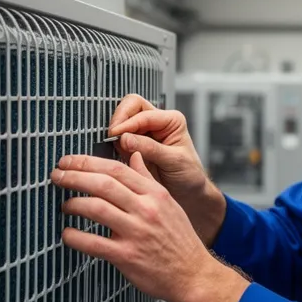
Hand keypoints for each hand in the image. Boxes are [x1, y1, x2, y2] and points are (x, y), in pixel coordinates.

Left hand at [52, 152, 248, 301]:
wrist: (193, 274)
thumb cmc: (180, 239)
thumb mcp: (169, 203)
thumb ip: (148, 179)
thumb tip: (134, 156)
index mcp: (155, 194)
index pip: (117, 168)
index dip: (87, 162)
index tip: (69, 161)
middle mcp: (146, 210)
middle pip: (103, 183)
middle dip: (74, 176)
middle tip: (57, 176)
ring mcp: (136, 233)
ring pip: (96, 208)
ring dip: (73, 204)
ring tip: (65, 205)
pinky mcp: (127, 257)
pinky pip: (93, 243)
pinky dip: (75, 237)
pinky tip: (67, 234)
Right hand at [108, 94, 225, 243]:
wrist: (189, 194)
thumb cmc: (189, 176)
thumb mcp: (173, 161)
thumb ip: (150, 148)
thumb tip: (125, 138)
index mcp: (171, 120)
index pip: (143, 112)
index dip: (128, 123)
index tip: (116, 135)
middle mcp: (157, 123)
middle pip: (130, 106)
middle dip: (119, 119)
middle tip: (112, 136)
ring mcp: (144, 133)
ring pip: (122, 120)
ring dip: (115, 132)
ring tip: (115, 149)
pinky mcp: (134, 146)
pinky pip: (118, 138)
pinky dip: (114, 144)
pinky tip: (116, 155)